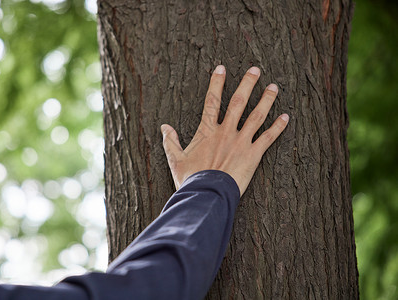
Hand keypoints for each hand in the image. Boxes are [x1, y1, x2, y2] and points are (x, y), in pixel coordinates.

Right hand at [160, 65, 288, 195]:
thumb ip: (170, 142)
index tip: (222, 68)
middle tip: (256, 69)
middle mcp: (226, 132)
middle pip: (238, 102)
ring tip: (274, 87)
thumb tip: (163, 127)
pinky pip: (268, 138)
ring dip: (266, 100)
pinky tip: (286, 117)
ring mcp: (241, 142)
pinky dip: (278, 127)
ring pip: (256, 116)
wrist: (207, 195)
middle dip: (247, 84)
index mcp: (207, 131)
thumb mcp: (175, 159)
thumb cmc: (191, 179)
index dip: (216, 83)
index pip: (212, 101)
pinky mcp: (253, 155)